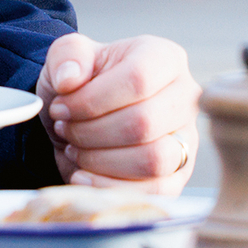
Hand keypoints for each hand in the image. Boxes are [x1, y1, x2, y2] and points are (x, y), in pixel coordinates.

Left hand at [37, 33, 200, 190]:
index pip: (138, 79)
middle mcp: (185, 98)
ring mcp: (187, 140)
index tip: (60, 107)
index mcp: (163, 57)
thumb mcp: (66, 56)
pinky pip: (154, 191)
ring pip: (153, 160)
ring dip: (101, 159)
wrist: (81, 113)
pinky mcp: (179, 176)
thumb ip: (67, 56)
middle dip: (92, 130)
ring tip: (74, 147)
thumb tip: (70, 79)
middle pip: (144, 123)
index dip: (92, 99)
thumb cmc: (81, 80)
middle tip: (64, 127)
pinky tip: (82, 174)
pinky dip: (110, 186)